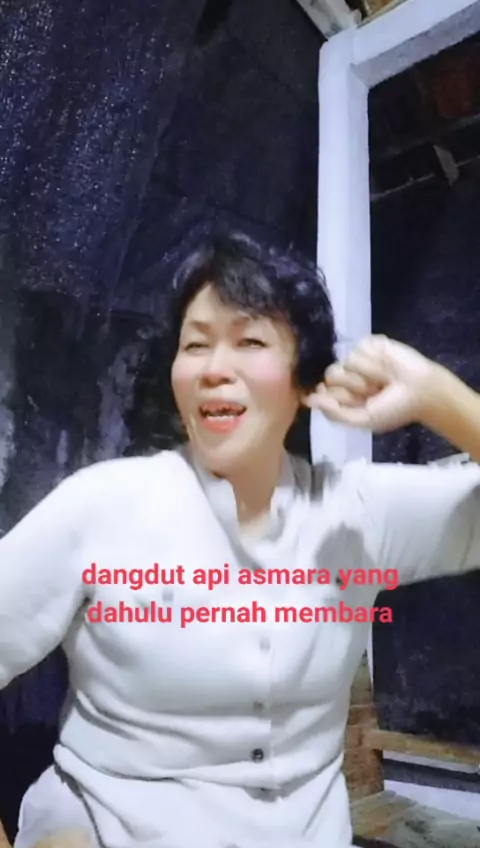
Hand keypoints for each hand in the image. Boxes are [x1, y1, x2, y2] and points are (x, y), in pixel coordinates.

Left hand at [303, 335, 437, 432]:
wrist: (422, 391)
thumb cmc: (393, 409)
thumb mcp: (364, 419)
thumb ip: (335, 413)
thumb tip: (309, 400)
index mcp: (343, 395)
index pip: (322, 391)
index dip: (334, 395)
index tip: (354, 400)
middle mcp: (347, 376)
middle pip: (331, 374)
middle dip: (352, 385)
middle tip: (372, 392)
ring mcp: (358, 359)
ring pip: (346, 361)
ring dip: (368, 373)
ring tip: (384, 380)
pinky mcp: (371, 344)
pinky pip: (361, 347)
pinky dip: (375, 359)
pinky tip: (387, 365)